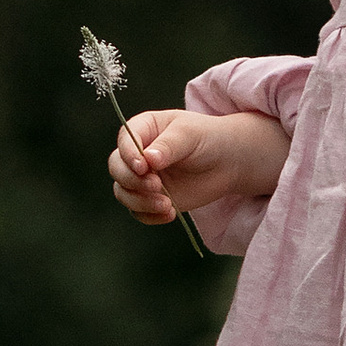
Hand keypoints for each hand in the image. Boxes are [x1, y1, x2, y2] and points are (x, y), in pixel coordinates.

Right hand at [107, 106, 288, 227]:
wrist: (228, 162)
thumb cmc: (208, 138)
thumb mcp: (189, 134)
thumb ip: (168, 146)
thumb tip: (148, 159)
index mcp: (143, 129)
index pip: (124, 141)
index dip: (129, 155)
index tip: (143, 167)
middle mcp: (137, 154)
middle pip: (117, 168)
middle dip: (133, 181)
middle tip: (157, 186)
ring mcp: (143, 177)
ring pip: (123, 192)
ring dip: (140, 202)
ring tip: (166, 205)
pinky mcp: (151, 198)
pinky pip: (138, 211)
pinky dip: (149, 216)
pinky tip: (170, 214)